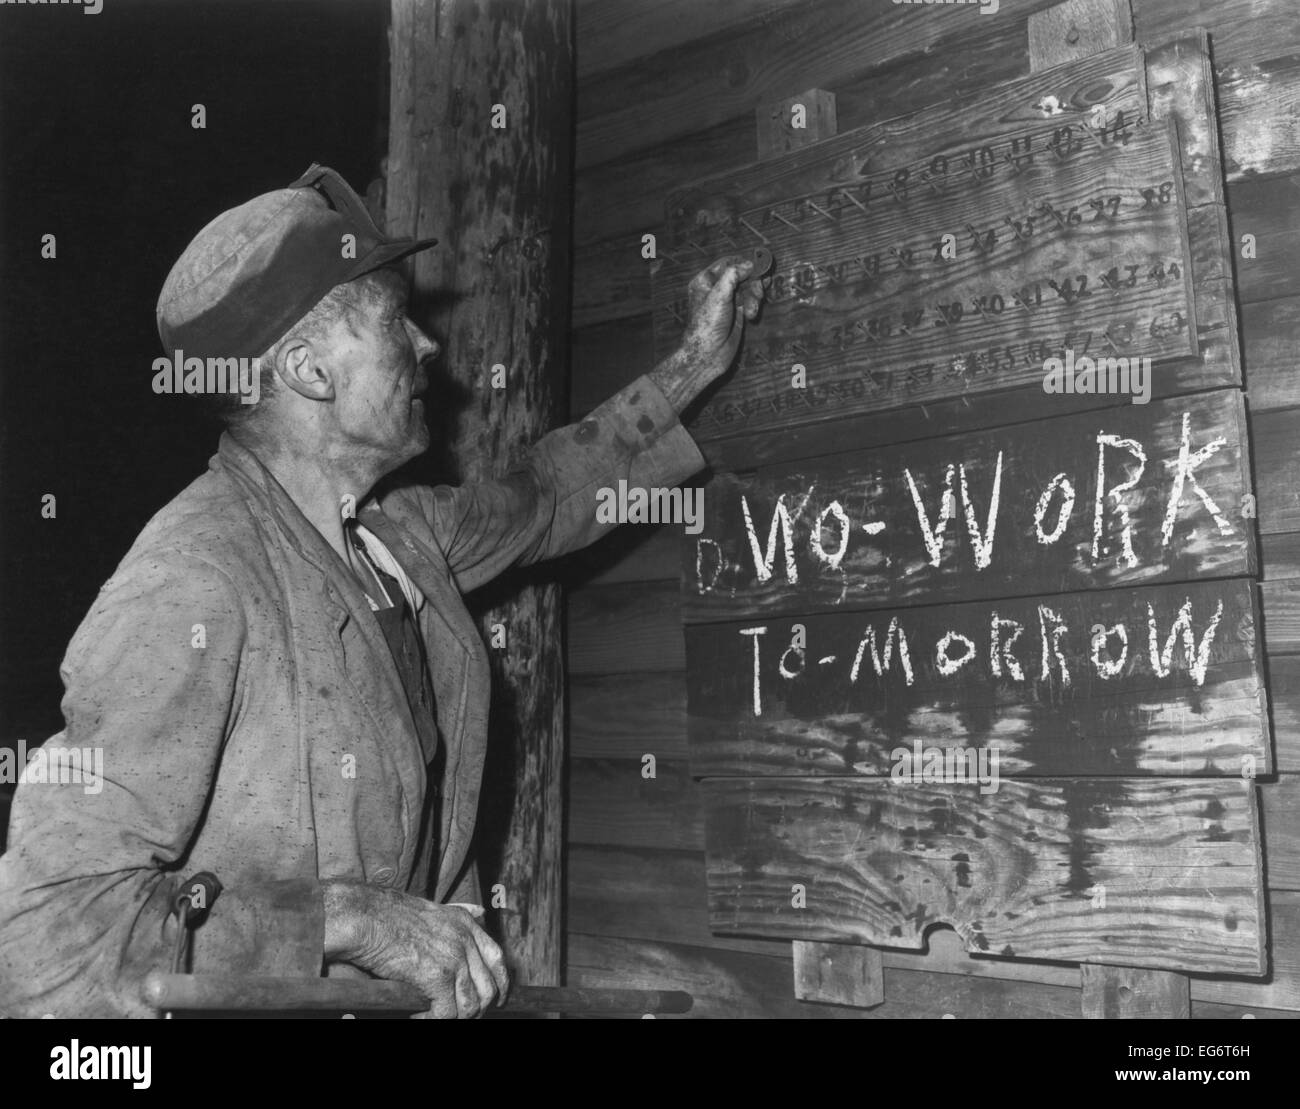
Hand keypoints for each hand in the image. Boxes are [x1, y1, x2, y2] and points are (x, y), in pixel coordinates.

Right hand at [323, 881, 508, 1018]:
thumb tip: (483, 911)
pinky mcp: (436, 976)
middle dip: (479, 1009)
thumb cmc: (391, 915)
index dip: (501, 983)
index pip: (498, 959)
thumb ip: (461, 913)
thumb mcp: (437, 908)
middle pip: (488, 987)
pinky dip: (434, 1021)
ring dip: (456, 1018)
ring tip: (437, 1017)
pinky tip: (418, 1016)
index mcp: (466, 923)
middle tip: (461, 1016)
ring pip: (470, 1005)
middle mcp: (464, 940)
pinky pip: (447, 1013)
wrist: (367, 917)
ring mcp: (453, 958)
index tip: (497, 1000)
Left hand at [679, 254, 767, 382]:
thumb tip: (749, 264)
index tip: (757, 267)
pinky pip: (750, 300)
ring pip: (748, 288)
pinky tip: (752, 315)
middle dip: (752, 282)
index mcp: (705, 281)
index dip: (743, 263)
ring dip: (754, 296)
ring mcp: (727, 301)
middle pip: (741, 275)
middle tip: (760, 289)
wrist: (708, 354)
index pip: (727, 263)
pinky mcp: (737, 312)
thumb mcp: (719, 295)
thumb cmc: (707, 325)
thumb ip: (733, 275)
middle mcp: (716, 289)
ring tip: (752, 310)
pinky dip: (754, 305)